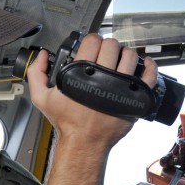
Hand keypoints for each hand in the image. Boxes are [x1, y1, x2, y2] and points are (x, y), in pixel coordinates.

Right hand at [27, 33, 157, 148]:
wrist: (85, 143)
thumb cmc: (67, 122)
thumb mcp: (42, 98)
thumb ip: (36, 74)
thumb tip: (43, 56)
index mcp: (83, 74)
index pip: (92, 41)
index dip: (91, 40)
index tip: (91, 46)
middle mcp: (104, 78)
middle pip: (112, 45)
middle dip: (107, 46)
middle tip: (105, 54)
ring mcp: (122, 87)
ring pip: (130, 56)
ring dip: (125, 54)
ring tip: (120, 60)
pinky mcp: (135, 98)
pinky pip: (149, 76)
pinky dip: (149, 67)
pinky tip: (143, 65)